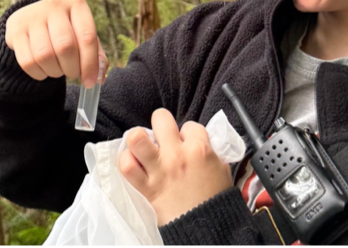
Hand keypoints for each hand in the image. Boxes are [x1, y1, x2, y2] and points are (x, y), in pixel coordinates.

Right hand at [5, 0, 107, 87]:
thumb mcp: (83, 36)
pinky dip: (38, 74)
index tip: (90, 82)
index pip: (87, 37)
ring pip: (45, 55)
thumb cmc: (65, 31)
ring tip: (58, 70)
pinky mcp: (15, 30)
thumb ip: (96, 56)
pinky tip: (44, 71)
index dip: (90, 64)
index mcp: (76, 5)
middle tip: (72, 74)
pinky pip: (27, 61)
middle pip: (65, 46)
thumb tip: (99, 78)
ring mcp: (32, 16)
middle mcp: (53, 5)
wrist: (32, 19)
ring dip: (54, 72)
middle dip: (71, 68)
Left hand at [118, 109, 232, 225]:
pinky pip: (127, 166)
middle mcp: (177, 155)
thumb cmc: (215, 200)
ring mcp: (160, 170)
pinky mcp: (146, 186)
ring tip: (142, 144)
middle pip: (160, 119)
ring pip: (137, 138)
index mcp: (200, 150)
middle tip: (162, 136)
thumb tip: (199, 143)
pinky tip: (132, 161)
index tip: (186, 142)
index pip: (190, 125)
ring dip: (137, 138)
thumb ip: (210, 152)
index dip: (187, 133)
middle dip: (160, 124)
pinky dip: (126, 161)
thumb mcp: (222, 169)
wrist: (206, 228)